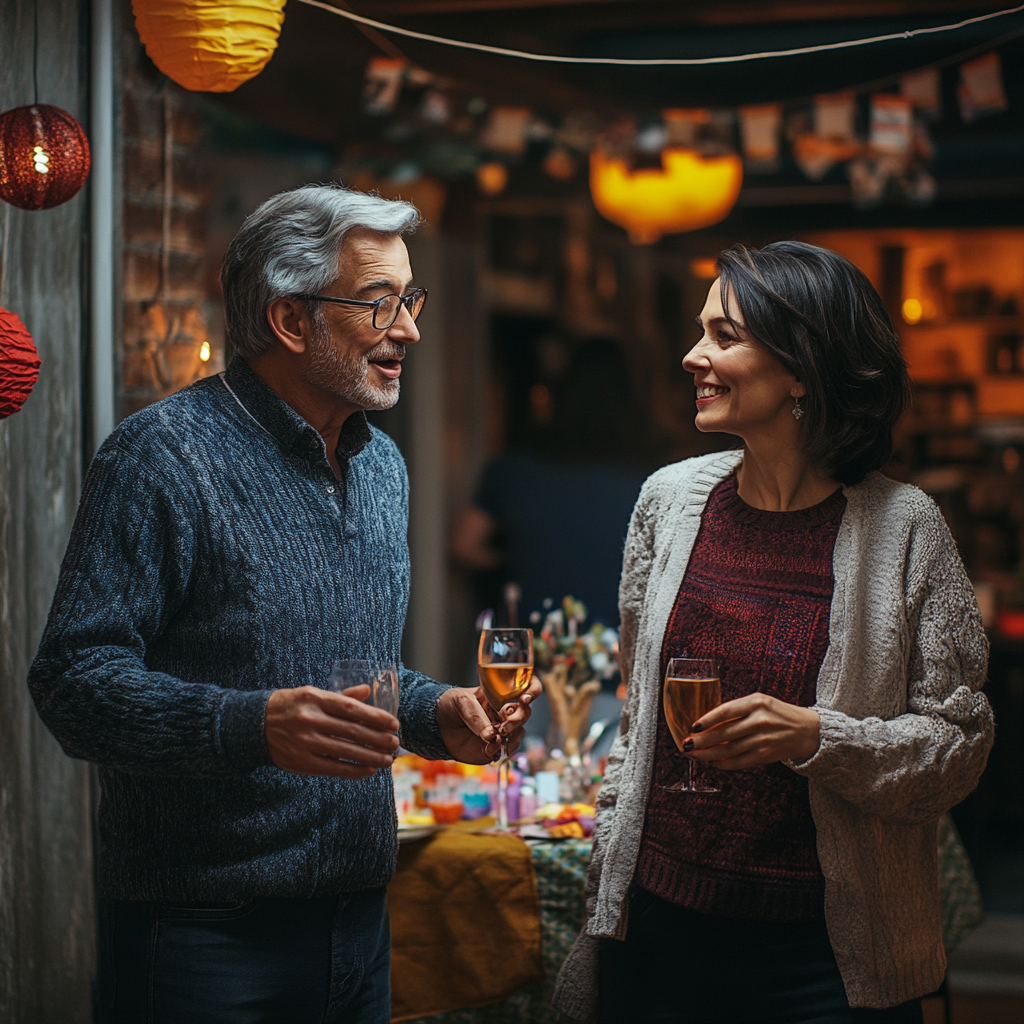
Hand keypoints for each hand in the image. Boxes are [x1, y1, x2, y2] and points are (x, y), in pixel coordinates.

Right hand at [265, 685, 398, 777]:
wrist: (254, 726)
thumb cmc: (291, 706)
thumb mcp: (312, 694)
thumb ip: (340, 696)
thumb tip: (367, 691)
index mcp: (315, 699)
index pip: (352, 709)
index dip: (376, 717)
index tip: (394, 723)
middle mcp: (311, 720)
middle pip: (352, 732)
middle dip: (378, 739)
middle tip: (395, 743)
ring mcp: (305, 742)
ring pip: (346, 752)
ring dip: (371, 757)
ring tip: (388, 759)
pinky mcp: (301, 762)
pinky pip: (334, 769)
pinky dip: (354, 770)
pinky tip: (369, 770)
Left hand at [436, 676, 542, 764]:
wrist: (436, 726)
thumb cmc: (450, 704)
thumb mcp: (461, 701)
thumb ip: (476, 716)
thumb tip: (489, 735)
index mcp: (501, 693)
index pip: (526, 687)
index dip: (532, 690)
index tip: (524, 698)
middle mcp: (505, 711)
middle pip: (525, 713)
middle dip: (518, 719)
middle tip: (504, 726)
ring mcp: (502, 729)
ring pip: (519, 733)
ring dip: (511, 737)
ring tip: (494, 739)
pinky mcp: (495, 746)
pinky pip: (506, 749)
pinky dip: (500, 750)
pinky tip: (488, 750)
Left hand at [685, 693, 819, 769]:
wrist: (807, 730)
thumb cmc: (778, 713)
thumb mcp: (760, 702)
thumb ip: (737, 709)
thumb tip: (708, 721)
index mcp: (756, 702)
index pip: (726, 711)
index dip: (707, 720)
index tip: (693, 726)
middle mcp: (759, 720)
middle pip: (724, 733)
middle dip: (702, 740)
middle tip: (686, 744)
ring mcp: (763, 739)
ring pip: (729, 750)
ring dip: (708, 754)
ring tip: (694, 754)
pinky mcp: (766, 755)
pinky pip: (739, 762)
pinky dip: (724, 763)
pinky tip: (712, 762)